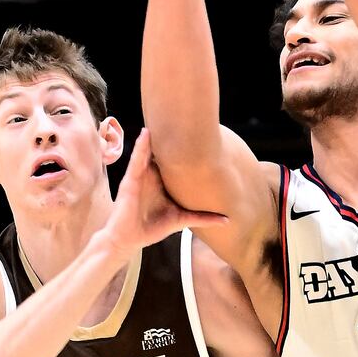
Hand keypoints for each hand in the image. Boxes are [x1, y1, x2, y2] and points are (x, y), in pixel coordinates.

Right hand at [102, 129, 210, 257]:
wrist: (129, 239)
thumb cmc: (151, 229)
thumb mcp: (182, 219)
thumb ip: (203, 218)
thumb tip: (227, 220)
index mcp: (162, 183)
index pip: (174, 162)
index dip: (183, 149)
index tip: (197, 134)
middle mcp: (151, 177)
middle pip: (162, 154)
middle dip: (170, 138)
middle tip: (182, 119)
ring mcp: (140, 177)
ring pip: (149, 152)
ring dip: (155, 137)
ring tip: (164, 117)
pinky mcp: (130, 180)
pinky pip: (135, 160)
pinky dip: (140, 147)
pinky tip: (145, 135)